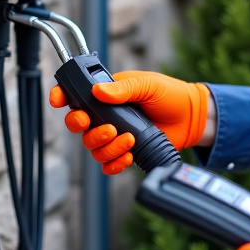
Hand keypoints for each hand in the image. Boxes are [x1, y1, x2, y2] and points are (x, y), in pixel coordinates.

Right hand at [48, 69, 210, 174]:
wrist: (192, 119)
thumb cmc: (170, 95)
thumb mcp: (148, 85)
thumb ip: (124, 88)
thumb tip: (98, 92)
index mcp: (107, 93)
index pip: (76, 94)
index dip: (62, 96)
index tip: (58, 100)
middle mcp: (106, 115)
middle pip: (77, 125)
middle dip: (81, 126)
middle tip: (105, 126)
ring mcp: (114, 135)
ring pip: (92, 147)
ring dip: (106, 146)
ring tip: (128, 138)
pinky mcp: (125, 152)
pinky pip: (107, 164)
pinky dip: (114, 163)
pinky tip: (129, 155)